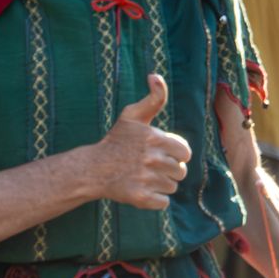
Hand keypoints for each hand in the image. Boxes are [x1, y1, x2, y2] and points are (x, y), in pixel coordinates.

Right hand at [89, 75, 189, 211]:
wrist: (93, 169)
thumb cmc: (117, 141)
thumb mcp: (133, 116)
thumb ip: (153, 98)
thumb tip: (155, 75)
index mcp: (155, 139)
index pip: (185, 153)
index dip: (174, 154)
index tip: (160, 153)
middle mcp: (152, 159)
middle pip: (180, 172)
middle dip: (168, 170)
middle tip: (149, 166)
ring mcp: (146, 179)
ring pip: (172, 187)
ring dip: (161, 184)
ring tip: (143, 177)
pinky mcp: (141, 198)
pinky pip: (163, 202)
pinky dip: (155, 199)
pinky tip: (141, 189)